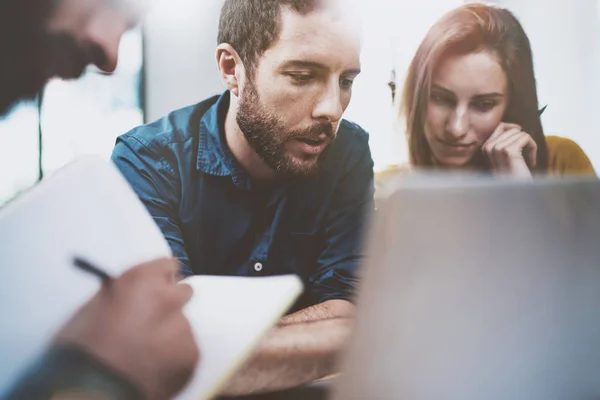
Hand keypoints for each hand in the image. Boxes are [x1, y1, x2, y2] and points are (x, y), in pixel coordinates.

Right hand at [54, 258, 198, 399]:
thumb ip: (121, 293)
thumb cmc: (81, 350)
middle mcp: (168, 299)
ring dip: (171, 333)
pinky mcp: (192, 354)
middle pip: (183, 292)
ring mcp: (183, 327)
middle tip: (154, 320)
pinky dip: (175, 356)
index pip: (167, 266)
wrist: (92, 391)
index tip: (158, 285)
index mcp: (142, 281)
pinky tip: (154, 367)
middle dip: (171, 303)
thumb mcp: (93, 307)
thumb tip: (130, 292)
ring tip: (148, 351)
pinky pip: (187, 349)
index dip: (161, 278)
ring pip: (183, 324)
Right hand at [482, 123, 536, 177]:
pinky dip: (533, 148)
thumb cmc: (513, 177)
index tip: (522, 141)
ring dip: (529, 145)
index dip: (514, 130)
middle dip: (523, 139)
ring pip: (520, 133)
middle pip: (512, 129)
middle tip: (527, 154)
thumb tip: (515, 127)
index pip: (500, 126)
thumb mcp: (504, 158)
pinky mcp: (509, 150)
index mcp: (485, 147)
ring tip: (529, 159)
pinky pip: (526, 137)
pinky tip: (532, 161)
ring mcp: (497, 148)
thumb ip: (504, 142)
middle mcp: (488, 147)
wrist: (516, 194)